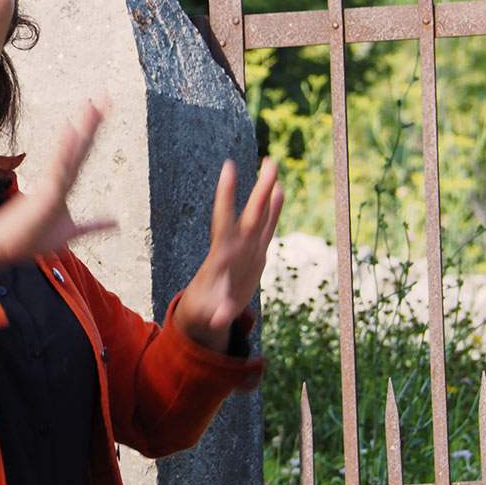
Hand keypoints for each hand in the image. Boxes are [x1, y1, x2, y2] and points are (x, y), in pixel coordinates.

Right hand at [0, 100, 115, 269]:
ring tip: (92, 104)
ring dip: (82, 127)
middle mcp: (59, 177)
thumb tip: (116, 221)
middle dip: (93, 121)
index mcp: (64, 183)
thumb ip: (93, 225)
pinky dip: (65, 148)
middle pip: (80, 145)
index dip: (93, 130)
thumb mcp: (72, 233)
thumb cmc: (32, 239)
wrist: (4, 249)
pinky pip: (58, 167)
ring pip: (71, 150)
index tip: (104, 109)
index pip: (83, 151)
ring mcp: (52, 182)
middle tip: (105, 95)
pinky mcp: (45, 192)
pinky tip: (71, 128)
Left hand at [173, 157, 283, 352]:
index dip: (226, 198)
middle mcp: (234, 246)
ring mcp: (246, 246)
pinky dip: (273, 209)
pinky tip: (279, 189)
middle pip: (248, 214)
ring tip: (271, 162)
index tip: (228, 173)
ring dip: (265, 190)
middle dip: (259, 191)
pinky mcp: (256, 252)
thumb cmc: (206, 310)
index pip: (224, 223)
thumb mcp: (211, 314)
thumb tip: (220, 322)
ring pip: (258, 214)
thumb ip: (219, 314)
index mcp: (221, 256)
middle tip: (269, 162)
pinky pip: (267, 227)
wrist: (206, 307)